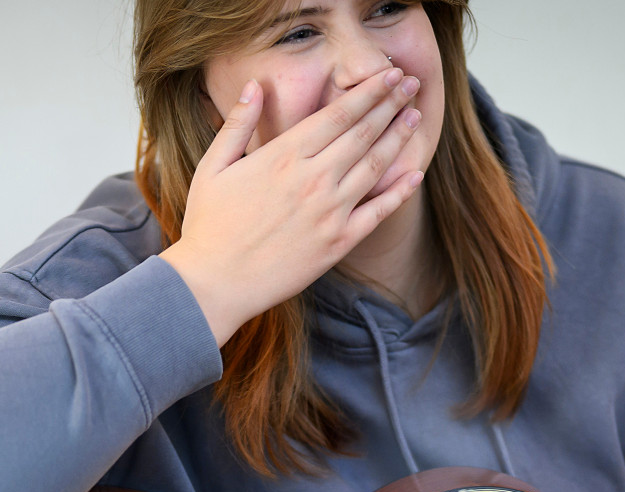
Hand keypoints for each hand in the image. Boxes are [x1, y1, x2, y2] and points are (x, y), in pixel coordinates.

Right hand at [159, 68, 425, 346]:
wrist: (215, 284)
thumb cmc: (208, 226)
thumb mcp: (213, 166)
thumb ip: (238, 123)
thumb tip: (254, 85)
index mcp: (284, 155)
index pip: (339, 113)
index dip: (370, 90)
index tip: (389, 74)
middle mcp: (314, 178)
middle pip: (363, 132)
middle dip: (391, 104)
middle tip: (411, 84)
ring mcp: (330, 212)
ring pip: (375, 166)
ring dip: (399, 138)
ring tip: (415, 116)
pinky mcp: (338, 243)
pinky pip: (378, 213)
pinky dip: (399, 192)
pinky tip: (415, 174)